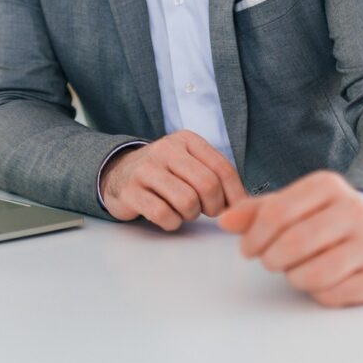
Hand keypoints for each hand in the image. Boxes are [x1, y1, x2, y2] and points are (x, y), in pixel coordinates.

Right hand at [99, 130, 247, 230]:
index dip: (234, 195)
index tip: (234, 209)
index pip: (222, 168)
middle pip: (207, 185)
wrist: (117, 173)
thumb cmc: (164, 173)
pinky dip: (171, 222)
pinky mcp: (130, 191)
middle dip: (213, 207)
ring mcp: (145, 169)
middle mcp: (165, 150)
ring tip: (183, 211)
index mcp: (186, 140)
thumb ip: (214, 175)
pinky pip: (163, 214)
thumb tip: (244, 203)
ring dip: (190, 215)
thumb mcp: (189, 162)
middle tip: (206, 212)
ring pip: (187, 201)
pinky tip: (168, 217)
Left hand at [218, 171, 362, 306]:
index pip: (277, 213)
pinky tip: (317, 281)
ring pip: (317, 272)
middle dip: (271, 258)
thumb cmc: (318, 217)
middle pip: (295, 242)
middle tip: (269, 261)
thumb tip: (224, 221)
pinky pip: (335, 294)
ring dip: (294, 277)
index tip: (247, 249)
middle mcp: (354, 209)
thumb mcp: (288, 205)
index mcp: (328, 185)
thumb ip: (254, 212)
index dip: (254, 236)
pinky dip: (317, 293)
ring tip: (292, 270)